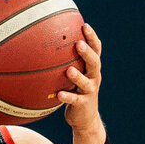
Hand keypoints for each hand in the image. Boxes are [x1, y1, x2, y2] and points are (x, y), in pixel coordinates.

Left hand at [57, 23, 104, 143]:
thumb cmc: (76, 91)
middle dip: (87, 53)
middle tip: (78, 44)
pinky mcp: (83, 104)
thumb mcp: (74, 75)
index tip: (84, 25)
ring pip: (86, 82)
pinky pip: (75, 100)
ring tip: (69, 70)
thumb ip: (67, 62)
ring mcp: (89, 91)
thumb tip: (48, 43)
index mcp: (92, 68)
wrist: (85, 118)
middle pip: (94, 62)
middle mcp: (93, 77)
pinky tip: (58, 94)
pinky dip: (67, 97)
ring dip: (78, 76)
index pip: (96, 50)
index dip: (92, 38)